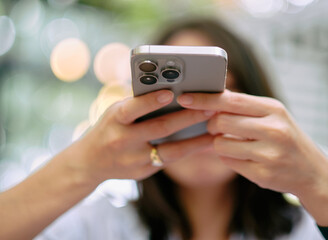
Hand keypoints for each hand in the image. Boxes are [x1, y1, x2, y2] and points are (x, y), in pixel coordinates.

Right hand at [72, 89, 214, 184]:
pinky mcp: (143, 172)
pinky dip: (188, 151)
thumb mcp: (115, 112)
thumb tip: (173, 92)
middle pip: (159, 129)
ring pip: (170, 151)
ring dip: (196, 141)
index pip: (133, 109)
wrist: (90, 162)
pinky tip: (204, 143)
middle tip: (211, 108)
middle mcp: (123, 141)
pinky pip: (170, 160)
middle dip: (187, 118)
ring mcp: (133, 160)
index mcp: (114, 120)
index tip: (171, 92)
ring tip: (216, 131)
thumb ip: (138, 104)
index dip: (150, 101)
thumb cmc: (109, 128)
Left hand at [177, 90, 327, 225]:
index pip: (230, 100)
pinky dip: (229, 157)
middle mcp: (273, 130)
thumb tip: (208, 102)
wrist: (311, 171)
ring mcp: (268, 154)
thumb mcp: (272, 115)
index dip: (204, 99)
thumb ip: (243, 107)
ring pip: (220, 144)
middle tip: (219, 126)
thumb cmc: (286, 137)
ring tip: (236, 143)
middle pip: (220, 121)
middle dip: (213, 124)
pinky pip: (228, 161)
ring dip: (220, 143)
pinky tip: (245, 157)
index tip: (184, 97)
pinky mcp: (262, 174)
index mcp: (273, 109)